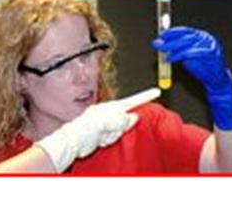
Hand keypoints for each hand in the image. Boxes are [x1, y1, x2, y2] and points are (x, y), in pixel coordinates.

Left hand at [36, 88, 160, 171]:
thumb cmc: (89, 127)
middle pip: (127, 120)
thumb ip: (125, 119)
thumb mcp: (112, 121)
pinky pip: (113, 137)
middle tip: (110, 130)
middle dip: (121, 127)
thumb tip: (134, 117)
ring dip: (113, 135)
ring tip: (102, 135)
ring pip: (120, 131)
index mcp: (112, 106)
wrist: (74, 140)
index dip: (146, 96)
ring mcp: (106, 122)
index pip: (133, 100)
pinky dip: (108, 140)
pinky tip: (99, 140)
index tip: (157, 91)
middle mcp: (109, 112)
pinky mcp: (102, 132)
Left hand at [151, 26, 231, 130]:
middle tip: (157, 44)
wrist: (214, 79)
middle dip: (169, 40)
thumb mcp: (184, 56)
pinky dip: (180, 55)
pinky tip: (171, 59)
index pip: (184, 30)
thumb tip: (159, 43)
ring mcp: (209, 44)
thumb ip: (174, 49)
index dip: (171, 32)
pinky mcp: (211, 53)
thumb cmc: (200, 66)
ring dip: (173, 48)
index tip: (160, 35)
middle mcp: (205, 37)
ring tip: (163, 52)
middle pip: (184, 36)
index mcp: (199, 35)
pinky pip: (192, 53)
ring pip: (188, 43)